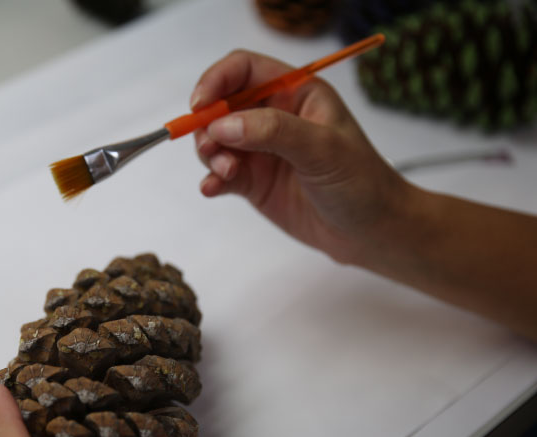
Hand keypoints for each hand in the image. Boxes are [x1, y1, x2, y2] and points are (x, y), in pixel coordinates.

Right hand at [192, 49, 411, 265]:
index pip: (245, 70)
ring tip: (225, 173)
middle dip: (208, 125)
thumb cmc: (360, 181)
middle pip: (221, 106)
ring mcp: (261, 151)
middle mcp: (274, 118)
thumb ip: (273, 132)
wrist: (370, 231)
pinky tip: (212, 189)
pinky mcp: (254, 183)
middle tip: (211, 149)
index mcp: (295, 94)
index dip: (217, 80)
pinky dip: (211, 180)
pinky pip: (221, 175)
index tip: (199, 105)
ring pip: (216, 141)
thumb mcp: (322, 149)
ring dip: (210, 154)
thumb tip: (222, 125)